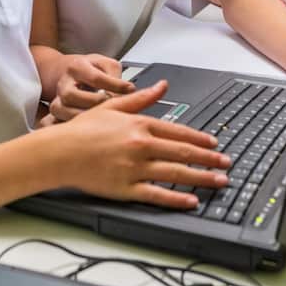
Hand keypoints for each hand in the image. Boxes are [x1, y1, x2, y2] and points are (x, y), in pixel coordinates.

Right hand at [49, 54, 135, 121]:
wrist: (72, 74)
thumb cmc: (91, 69)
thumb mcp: (106, 64)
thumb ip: (116, 75)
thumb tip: (127, 91)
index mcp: (77, 67)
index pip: (95, 77)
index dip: (114, 84)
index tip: (129, 89)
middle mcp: (64, 83)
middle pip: (72, 96)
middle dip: (94, 103)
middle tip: (112, 107)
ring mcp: (57, 98)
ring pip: (63, 111)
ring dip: (83, 117)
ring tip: (102, 121)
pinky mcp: (56, 113)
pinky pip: (54, 122)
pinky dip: (68, 127)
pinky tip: (83, 130)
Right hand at [62, 81, 230, 208]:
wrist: (59, 152)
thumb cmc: (83, 130)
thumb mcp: (113, 107)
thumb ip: (142, 98)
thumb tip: (162, 85)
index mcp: (139, 125)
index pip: (178, 132)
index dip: (200, 139)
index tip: (214, 144)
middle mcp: (141, 145)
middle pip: (183, 153)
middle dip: (209, 159)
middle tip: (226, 164)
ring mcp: (134, 168)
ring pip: (176, 173)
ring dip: (201, 178)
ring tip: (219, 181)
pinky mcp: (126, 188)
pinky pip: (156, 194)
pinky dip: (176, 198)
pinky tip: (191, 200)